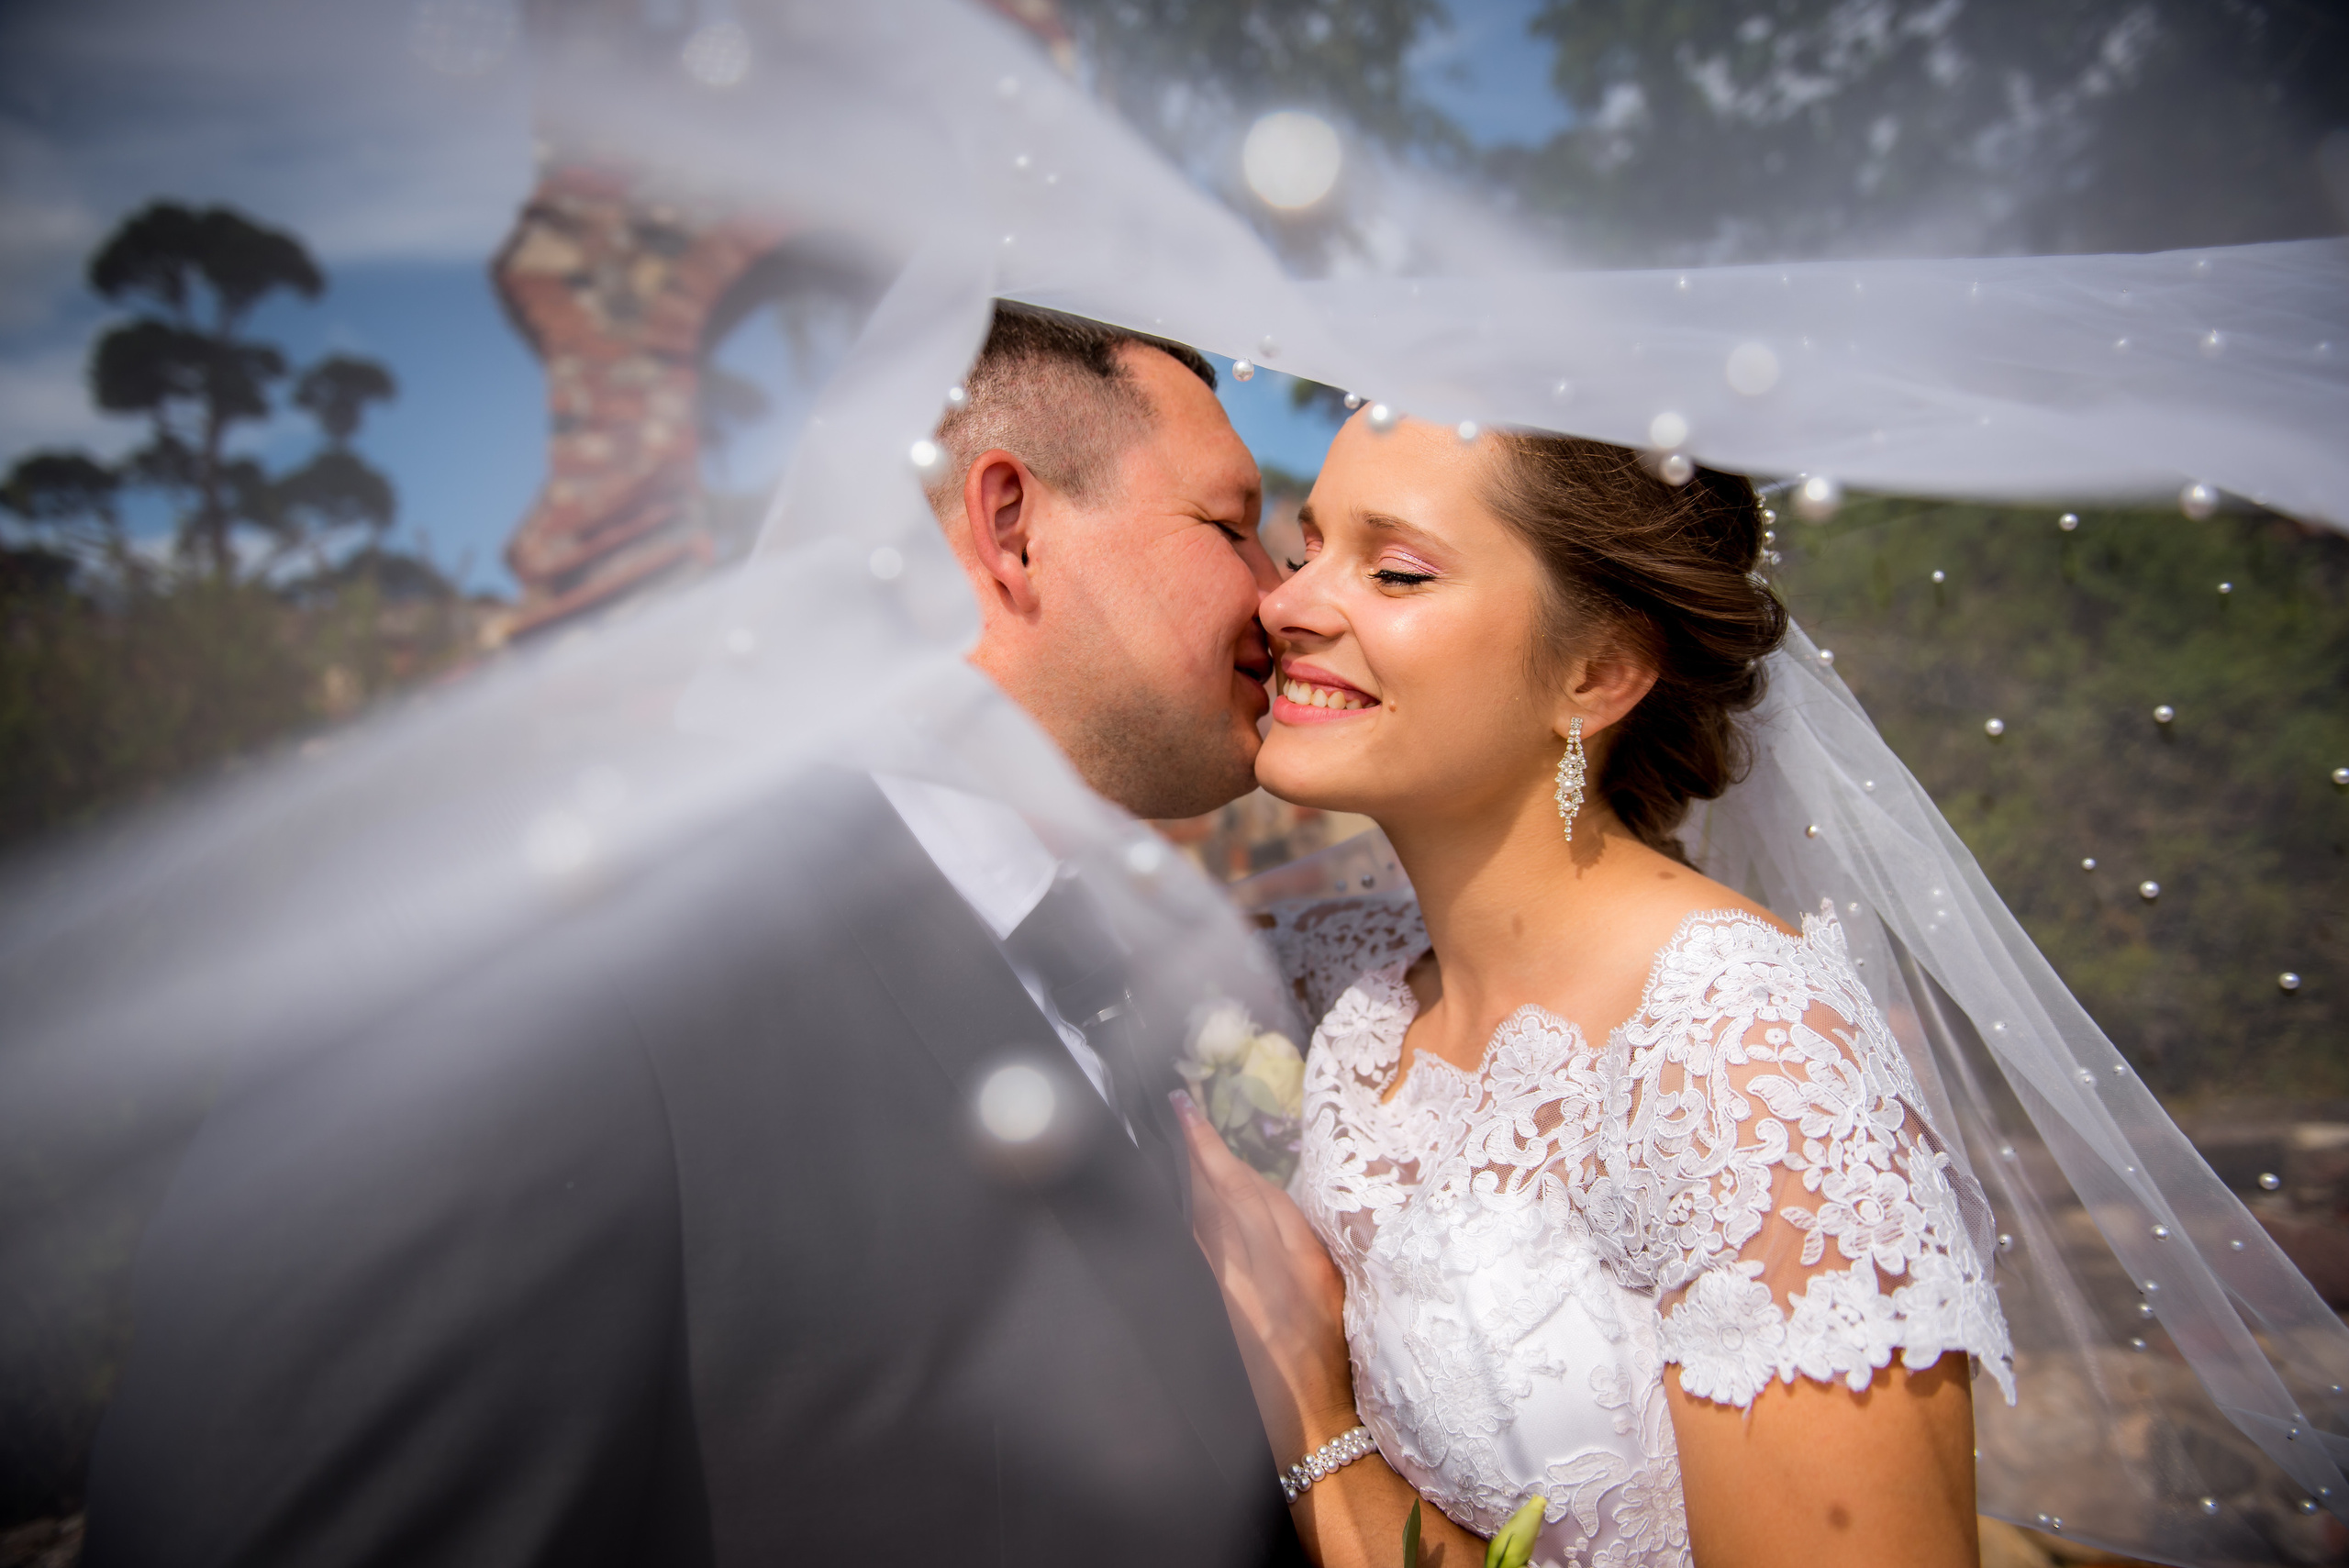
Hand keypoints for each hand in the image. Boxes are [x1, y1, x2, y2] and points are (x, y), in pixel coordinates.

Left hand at [1171, 1089, 1356, 1465]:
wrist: (1315, 1423)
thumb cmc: (1332, 1356)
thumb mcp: (1332, 1290)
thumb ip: (1297, 1243)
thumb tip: (1259, 1197)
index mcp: (1304, 1264)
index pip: (1257, 1193)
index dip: (1222, 1152)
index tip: (1195, 1116)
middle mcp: (1267, 1276)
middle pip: (1225, 1199)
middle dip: (1200, 1152)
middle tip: (1178, 1110)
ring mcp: (1237, 1298)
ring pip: (1205, 1223)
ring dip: (1188, 1181)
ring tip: (1175, 1144)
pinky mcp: (1220, 1319)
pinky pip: (1198, 1259)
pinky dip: (1187, 1226)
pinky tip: (1174, 1209)